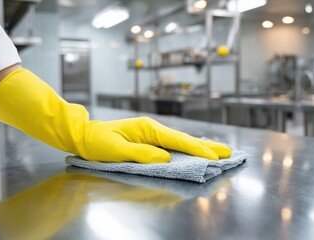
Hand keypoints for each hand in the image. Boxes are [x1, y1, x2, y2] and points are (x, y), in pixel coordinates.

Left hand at [78, 117, 231, 162]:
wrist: (85, 135)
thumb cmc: (98, 141)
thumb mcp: (116, 149)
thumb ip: (142, 154)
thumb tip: (165, 160)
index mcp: (148, 128)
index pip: (177, 140)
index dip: (196, 150)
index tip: (213, 157)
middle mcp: (153, 129)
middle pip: (184, 139)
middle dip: (207, 147)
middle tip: (228, 152)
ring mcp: (153, 134)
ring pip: (181, 142)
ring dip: (201, 148)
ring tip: (220, 152)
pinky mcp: (150, 141)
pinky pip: (173, 146)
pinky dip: (188, 150)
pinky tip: (197, 152)